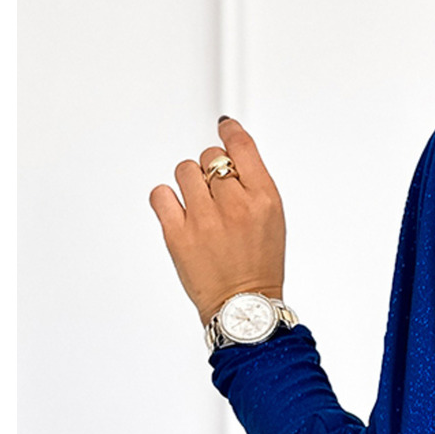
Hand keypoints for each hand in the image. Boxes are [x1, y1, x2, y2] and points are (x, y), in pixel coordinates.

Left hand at [148, 118, 286, 323]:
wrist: (244, 306)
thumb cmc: (259, 266)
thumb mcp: (273, 219)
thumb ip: (253, 185)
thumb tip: (231, 152)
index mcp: (264, 199)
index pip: (242, 147)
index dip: (230, 132)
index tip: (225, 127)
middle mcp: (235, 205)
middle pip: (210, 157)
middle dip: (211, 170)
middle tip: (215, 192)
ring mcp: (204, 219)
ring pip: (184, 170)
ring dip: (189, 183)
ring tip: (199, 205)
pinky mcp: (178, 234)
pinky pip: (161, 194)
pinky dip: (166, 199)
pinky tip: (179, 212)